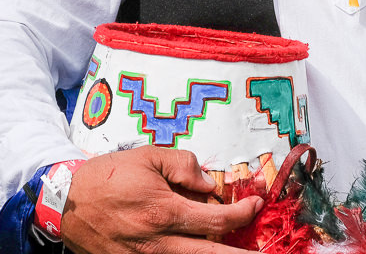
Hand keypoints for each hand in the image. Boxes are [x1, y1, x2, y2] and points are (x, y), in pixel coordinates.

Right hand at [61, 146, 263, 253]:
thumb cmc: (108, 176)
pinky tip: (200, 246)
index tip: (255, 205)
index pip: (215, 219)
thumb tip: (208, 182)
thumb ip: (184, 165)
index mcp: (165, 212)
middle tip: (261, 253)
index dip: (241, 214)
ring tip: (235, 250)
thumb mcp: (150, 157)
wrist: (67, 201)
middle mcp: (157, 242)